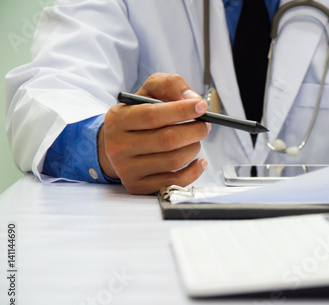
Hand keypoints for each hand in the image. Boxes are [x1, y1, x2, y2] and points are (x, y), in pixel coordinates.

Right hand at [98, 73, 210, 193]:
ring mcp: (126, 169)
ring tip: (195, 140)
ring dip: (194, 148)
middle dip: (194, 130)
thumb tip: (192, 99)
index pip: (153, 115)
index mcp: (118, 119)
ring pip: (174, 160)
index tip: (201, 106)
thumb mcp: (148, 92)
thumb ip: (170, 86)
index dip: (182, 110)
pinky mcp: (137, 186)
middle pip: (167, 140)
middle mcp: (118, 146)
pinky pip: (174, 181)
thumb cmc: (138, 116)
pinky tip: (198, 161)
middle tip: (204, 125)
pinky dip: (194, 171)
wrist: (115, 145)